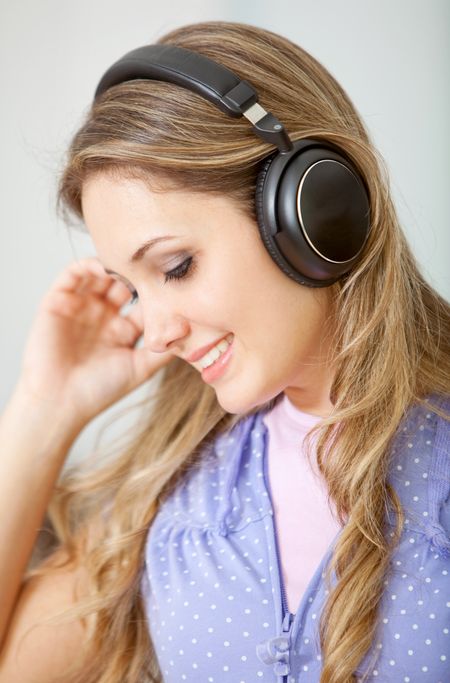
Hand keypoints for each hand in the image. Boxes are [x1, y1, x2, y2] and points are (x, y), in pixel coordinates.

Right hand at [16, 257, 173, 427]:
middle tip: (151, 264)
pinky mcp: (57, 301)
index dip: (156, 291)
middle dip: (137, 273)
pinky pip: (72, 273)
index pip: (143, 301)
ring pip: (100, 274)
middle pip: (124, 283)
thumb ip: (165, 348)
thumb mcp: (140, 367)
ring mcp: (80, 307)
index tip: (173, 280)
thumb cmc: (98, 391)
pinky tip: (103, 265)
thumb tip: (191, 328)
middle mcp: (102, 315)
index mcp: (123, 330)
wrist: (59, 403)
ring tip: (128, 261)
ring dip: (113, 264)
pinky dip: (87, 264)